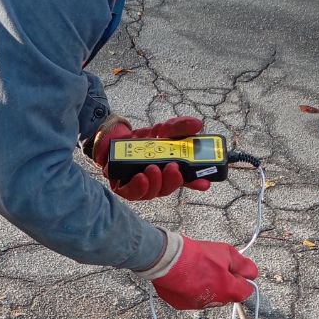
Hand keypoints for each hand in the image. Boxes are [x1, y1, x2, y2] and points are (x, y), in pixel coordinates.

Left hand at [95, 117, 211, 201]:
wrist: (113, 138)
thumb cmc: (142, 139)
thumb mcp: (163, 129)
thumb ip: (179, 127)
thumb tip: (197, 125)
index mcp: (169, 172)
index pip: (186, 180)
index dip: (196, 183)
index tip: (205, 183)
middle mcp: (156, 182)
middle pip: (167, 189)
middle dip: (172, 181)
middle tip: (173, 168)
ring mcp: (140, 187)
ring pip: (151, 193)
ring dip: (155, 182)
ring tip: (154, 169)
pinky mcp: (122, 187)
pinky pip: (131, 193)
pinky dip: (137, 187)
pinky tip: (141, 177)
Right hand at [152, 236, 257, 310]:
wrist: (168, 260)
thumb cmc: (198, 256)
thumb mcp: (227, 253)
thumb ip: (243, 265)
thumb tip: (252, 274)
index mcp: (229, 291)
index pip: (246, 292)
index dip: (242, 279)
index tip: (235, 271)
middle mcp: (215, 303)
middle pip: (227, 295)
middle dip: (224, 283)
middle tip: (214, 267)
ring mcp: (197, 305)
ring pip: (209, 298)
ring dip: (208, 287)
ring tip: (198, 271)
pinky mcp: (181, 305)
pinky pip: (192, 298)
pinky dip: (192, 290)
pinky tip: (187, 278)